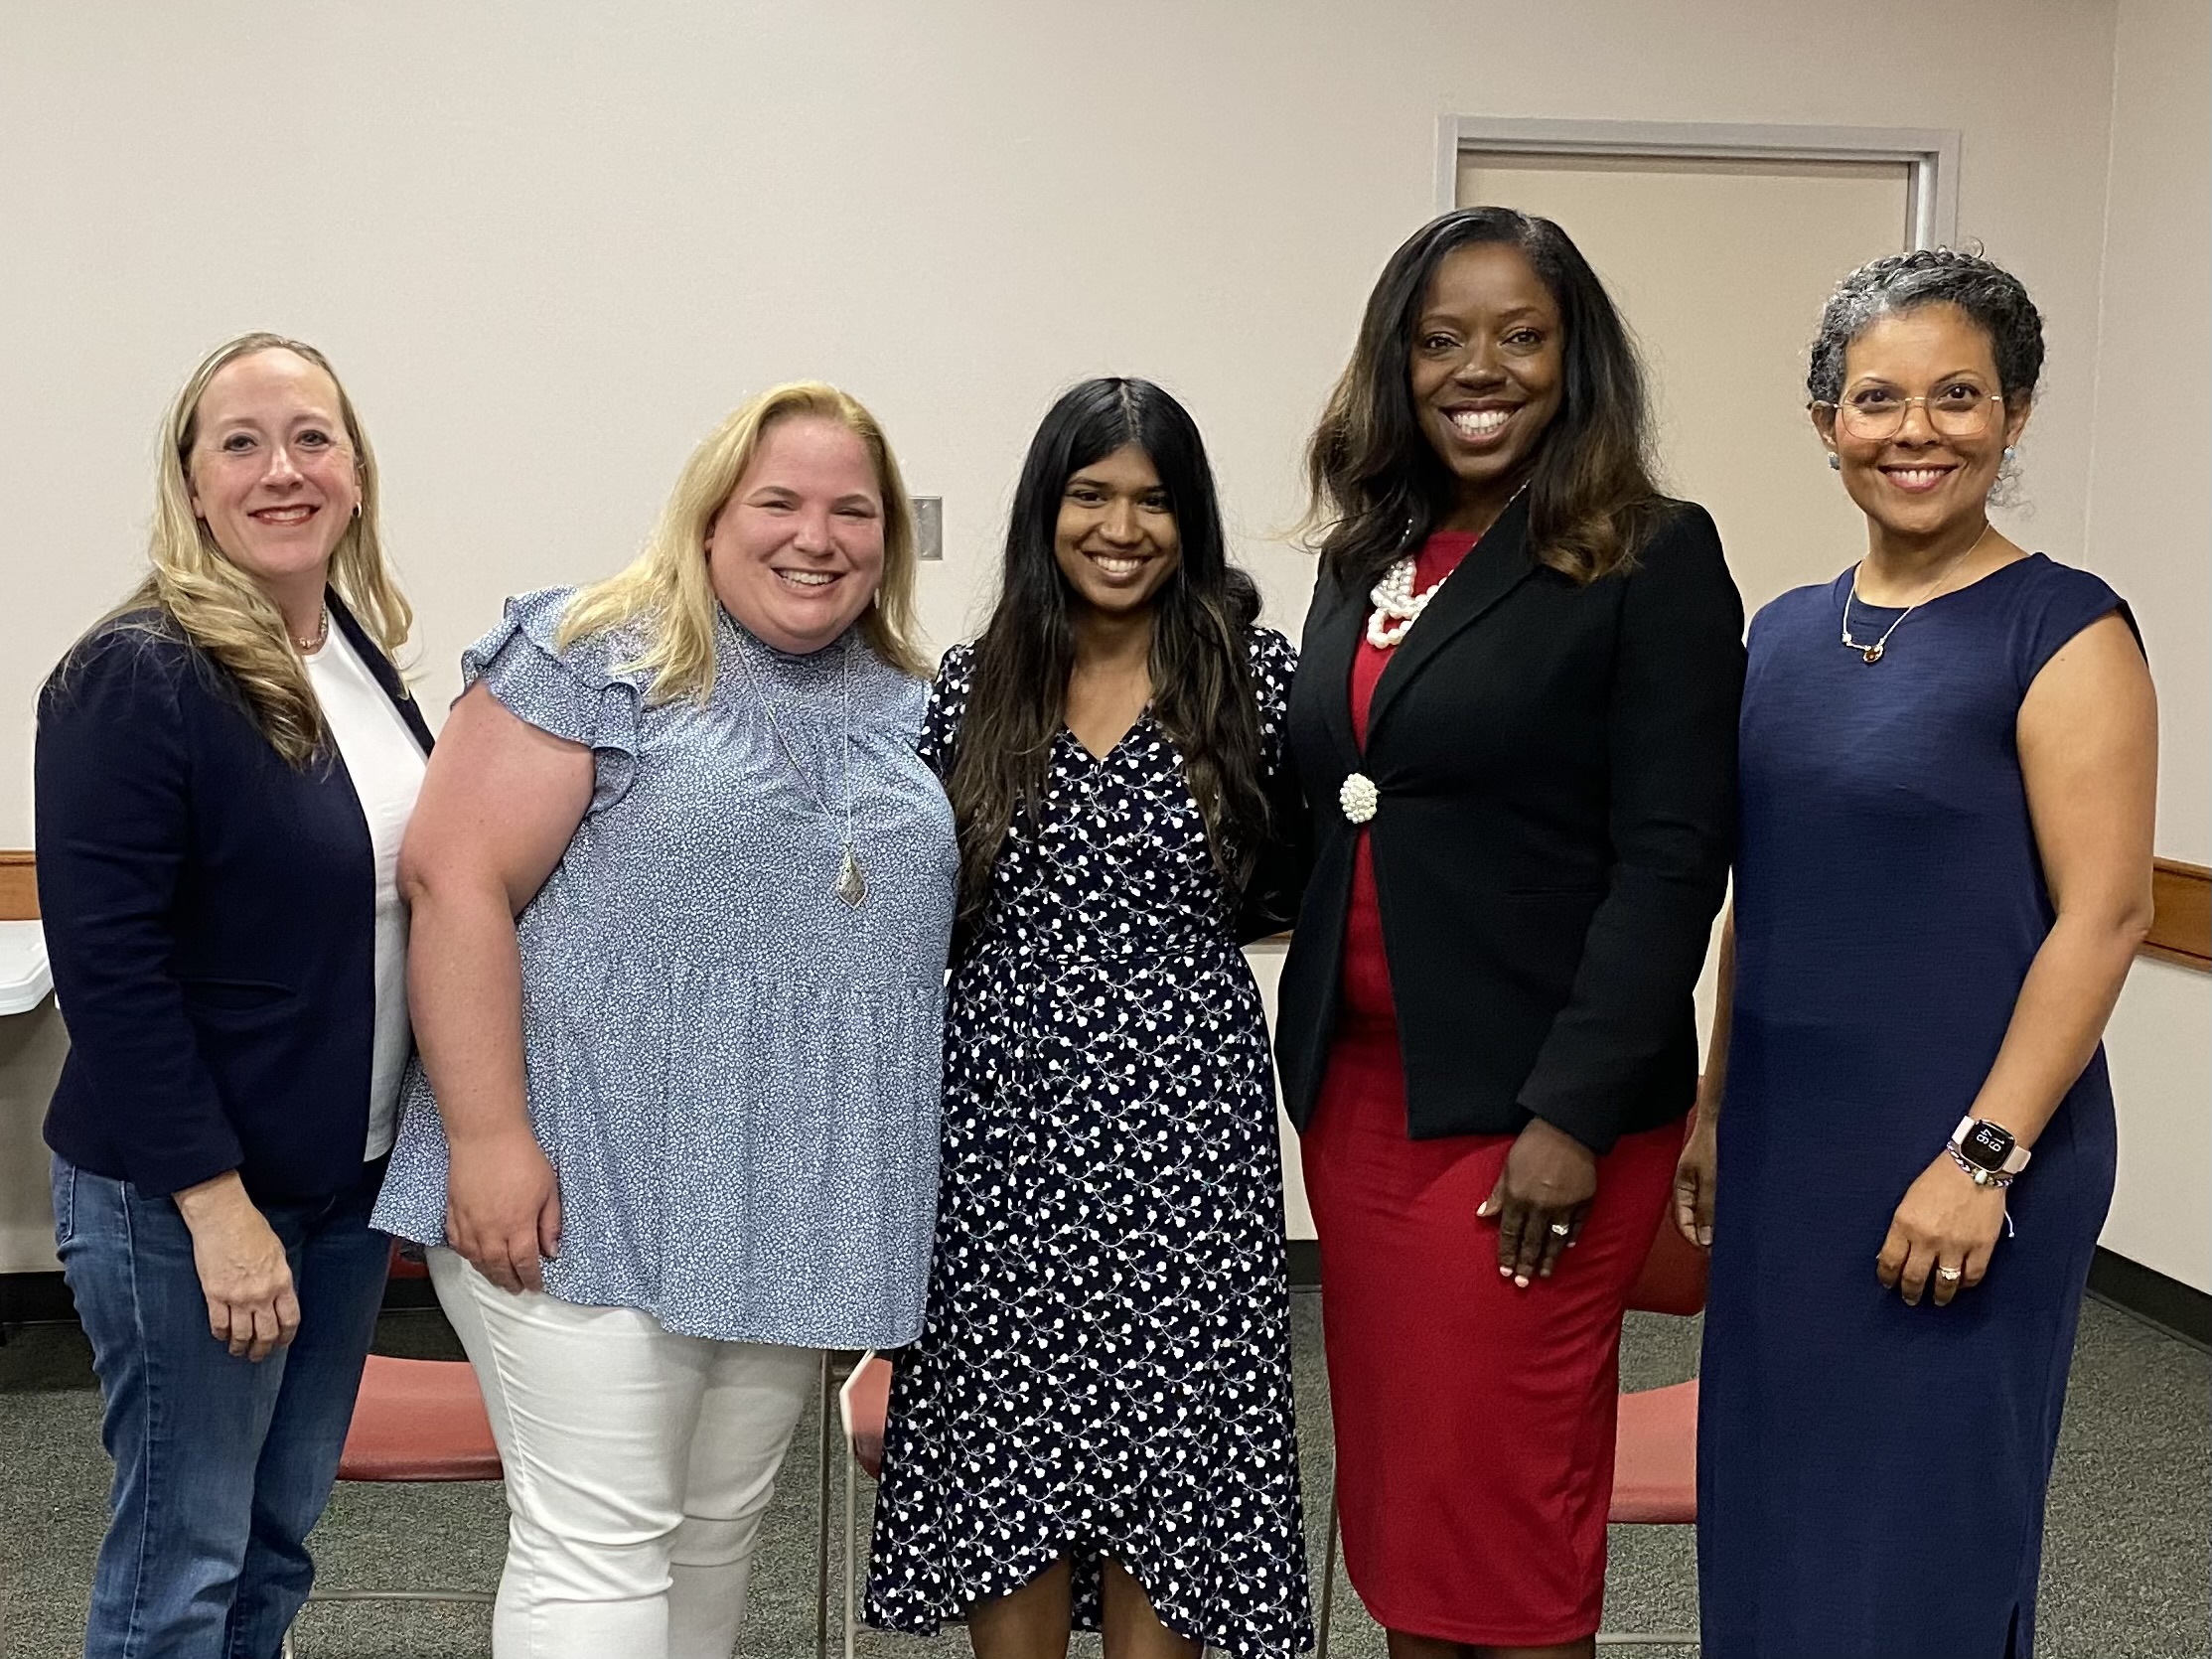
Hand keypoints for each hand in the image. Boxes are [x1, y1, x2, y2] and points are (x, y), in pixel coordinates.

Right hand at [173, 1173, 298, 1361]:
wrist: (223, 1219)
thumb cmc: (251, 1229)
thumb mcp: (277, 1253)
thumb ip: (278, 1277)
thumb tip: (277, 1295)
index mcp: (281, 1282)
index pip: (290, 1319)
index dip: (286, 1336)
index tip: (282, 1343)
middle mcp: (262, 1294)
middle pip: (267, 1333)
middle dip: (264, 1349)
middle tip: (259, 1355)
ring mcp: (237, 1297)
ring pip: (242, 1335)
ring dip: (241, 1347)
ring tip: (238, 1352)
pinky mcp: (214, 1295)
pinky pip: (218, 1324)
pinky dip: (220, 1334)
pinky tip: (221, 1336)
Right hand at [446, 1129, 561, 1294]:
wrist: (487, 1136)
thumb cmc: (520, 1156)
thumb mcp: (549, 1190)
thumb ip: (550, 1224)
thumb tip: (552, 1250)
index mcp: (518, 1226)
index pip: (525, 1263)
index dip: (531, 1278)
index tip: (535, 1284)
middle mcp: (491, 1231)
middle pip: (499, 1267)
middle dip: (510, 1281)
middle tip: (516, 1288)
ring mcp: (469, 1223)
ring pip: (476, 1259)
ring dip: (488, 1273)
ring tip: (497, 1278)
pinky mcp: (454, 1212)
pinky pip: (457, 1243)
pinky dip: (466, 1255)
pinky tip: (473, 1256)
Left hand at [1478, 1117, 1597, 1287]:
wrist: (1567, 1129)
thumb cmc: (1532, 1144)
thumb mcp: (1507, 1167)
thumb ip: (1497, 1195)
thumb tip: (1482, 1215)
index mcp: (1518, 1198)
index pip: (1510, 1233)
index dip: (1507, 1254)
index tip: (1505, 1271)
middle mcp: (1540, 1207)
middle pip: (1531, 1242)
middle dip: (1525, 1264)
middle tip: (1523, 1284)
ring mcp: (1564, 1206)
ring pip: (1555, 1240)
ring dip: (1548, 1259)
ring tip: (1544, 1275)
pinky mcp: (1584, 1201)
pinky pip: (1577, 1226)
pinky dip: (1571, 1238)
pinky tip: (1567, 1249)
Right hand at [1673, 1113, 1716, 1248]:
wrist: (1716, 1123)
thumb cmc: (1710, 1146)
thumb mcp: (1710, 1179)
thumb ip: (1707, 1209)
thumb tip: (1705, 1238)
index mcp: (1680, 1190)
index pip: (1682, 1223)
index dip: (1694, 1239)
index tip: (1709, 1251)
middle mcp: (1687, 1191)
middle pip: (1691, 1222)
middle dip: (1703, 1236)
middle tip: (1721, 1249)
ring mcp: (1697, 1187)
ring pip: (1701, 1215)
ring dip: (1712, 1227)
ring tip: (1727, 1237)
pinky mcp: (1709, 1183)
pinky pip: (1710, 1205)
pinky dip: (1718, 1215)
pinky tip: (1730, 1219)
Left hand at [1876, 1151, 2007, 1305]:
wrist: (1975, 1166)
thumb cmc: (1938, 1179)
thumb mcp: (1909, 1201)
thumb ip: (1902, 1229)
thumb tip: (1894, 1254)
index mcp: (1905, 1224)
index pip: (1890, 1261)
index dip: (1887, 1277)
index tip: (1888, 1283)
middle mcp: (1928, 1239)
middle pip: (1914, 1277)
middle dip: (1909, 1292)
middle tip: (1909, 1298)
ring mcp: (1956, 1245)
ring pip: (1944, 1283)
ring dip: (1938, 1296)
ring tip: (1936, 1300)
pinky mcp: (1981, 1247)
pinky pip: (1972, 1276)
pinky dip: (1965, 1286)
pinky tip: (1960, 1286)